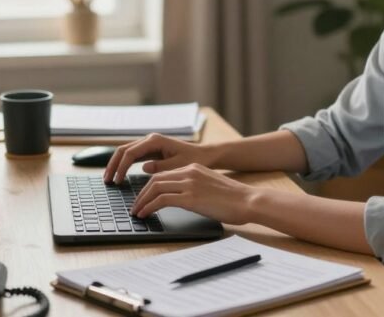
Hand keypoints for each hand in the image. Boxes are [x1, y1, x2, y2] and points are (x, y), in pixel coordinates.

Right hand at [103, 133, 215, 183]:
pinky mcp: (150, 150)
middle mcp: (150, 140)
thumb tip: (143, 168)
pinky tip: (120, 176)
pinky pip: (132, 156)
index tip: (118, 181)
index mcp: (155, 141)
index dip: (121, 167)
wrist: (204, 155)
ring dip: (116, 165)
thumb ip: (161, 166)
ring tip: (110, 179)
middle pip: (123, 150)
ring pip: (125, 152)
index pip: (130, 153)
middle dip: (113, 165)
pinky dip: (124, 165)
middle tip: (107, 180)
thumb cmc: (194, 160)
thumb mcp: (178, 166)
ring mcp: (149, 144)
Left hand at [130, 164, 256, 224]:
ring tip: (136, 212)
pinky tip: (145, 214)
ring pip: (155, 188)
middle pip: (155, 180)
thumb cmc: (234, 199)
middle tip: (135, 206)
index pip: (163, 175)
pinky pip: (162, 200)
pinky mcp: (191, 197)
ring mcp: (189, 184)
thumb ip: (194, 187)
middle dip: (141, 194)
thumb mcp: (210, 186)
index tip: (142, 198)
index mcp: (193, 168)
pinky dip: (149, 207)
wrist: (248, 200)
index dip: (149, 187)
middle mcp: (189, 172)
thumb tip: (182, 199)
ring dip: (142, 201)